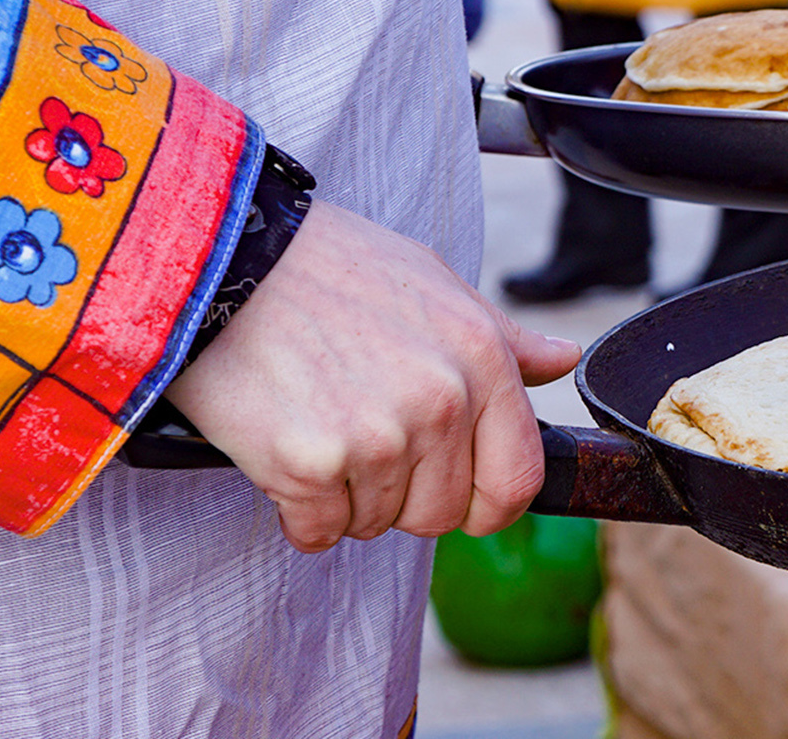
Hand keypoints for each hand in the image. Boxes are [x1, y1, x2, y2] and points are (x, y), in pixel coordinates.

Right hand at [164, 200, 580, 551]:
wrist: (224, 256)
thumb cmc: (326, 266)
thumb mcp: (433, 282)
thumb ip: (504, 338)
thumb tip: (563, 360)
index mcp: (481, 359)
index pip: (517, 481)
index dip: (487, 502)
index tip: (457, 495)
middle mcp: (440, 402)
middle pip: (440, 514)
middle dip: (402, 496)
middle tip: (360, 439)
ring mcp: (376, 438)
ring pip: (375, 523)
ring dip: (345, 496)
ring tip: (317, 423)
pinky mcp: (309, 466)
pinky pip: (317, 532)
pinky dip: (297, 509)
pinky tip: (282, 447)